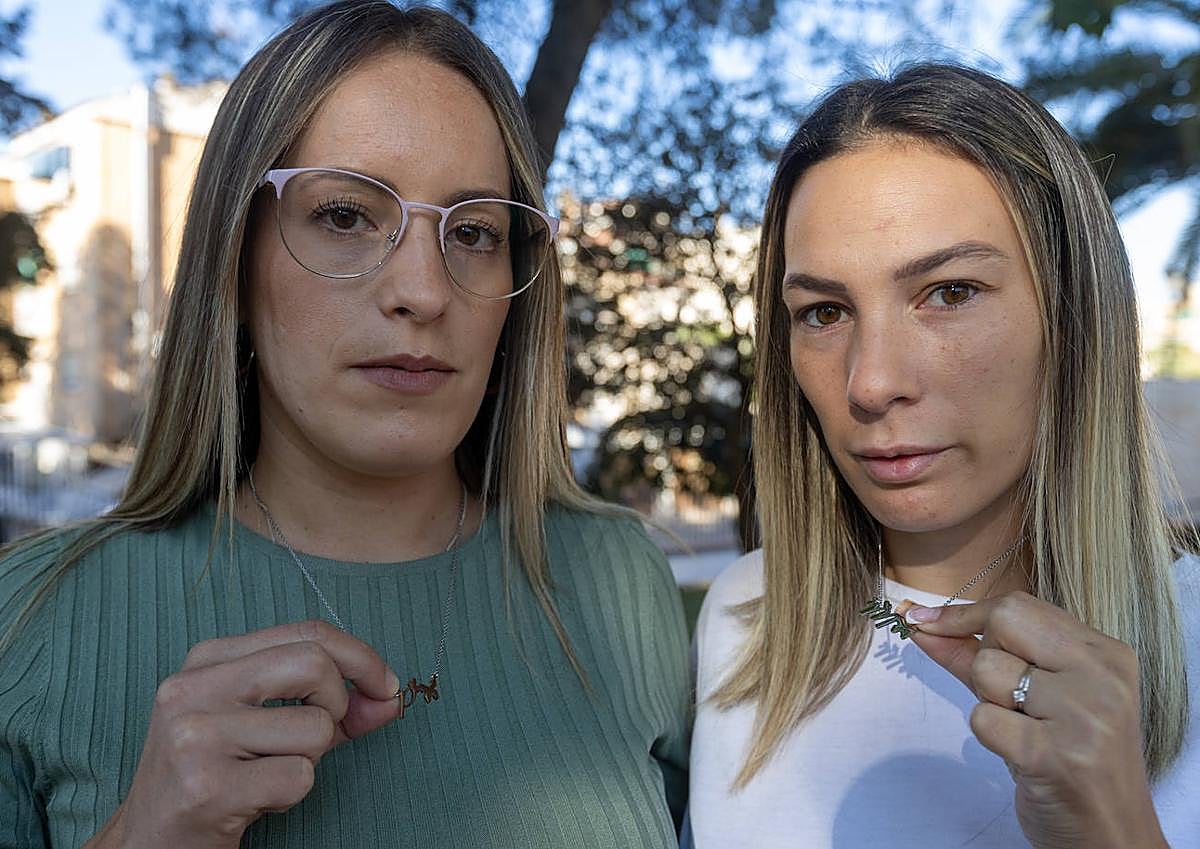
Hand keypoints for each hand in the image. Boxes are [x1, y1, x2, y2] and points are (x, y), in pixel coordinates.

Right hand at [83, 620, 400, 848]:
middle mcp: (193, 688)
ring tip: (265, 775)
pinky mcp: (206, 787)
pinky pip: (298, 778)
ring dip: (309, 761)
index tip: (385, 686)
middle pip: (314, 664)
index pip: (306, 633)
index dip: (360, 657)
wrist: (145, 843)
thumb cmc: (213, 776)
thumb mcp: (263, 726)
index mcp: (207, 660)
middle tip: (322, 736)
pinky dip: (290, 796)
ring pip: (314, 729)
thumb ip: (329, 707)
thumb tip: (390, 698)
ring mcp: (195, 736)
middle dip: (339, 704)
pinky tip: (252, 800)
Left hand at [906, 592, 1168, 848]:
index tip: (925, 621)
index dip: (964, 613)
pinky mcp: (1055, 755)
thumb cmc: (1069, 760)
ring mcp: (1082, 715)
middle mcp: (1101, 677)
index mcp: (1105, 655)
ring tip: (1027, 731)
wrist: (1111, 835)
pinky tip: (1023, 755)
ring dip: (990, 705)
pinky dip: (991, 737)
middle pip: (1002, 623)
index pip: (1019, 605)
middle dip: (984, 655)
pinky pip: (983, 719)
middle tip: (1008, 696)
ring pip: (987, 672)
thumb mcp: (1035, 698)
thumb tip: (920, 624)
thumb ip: (978, 655)